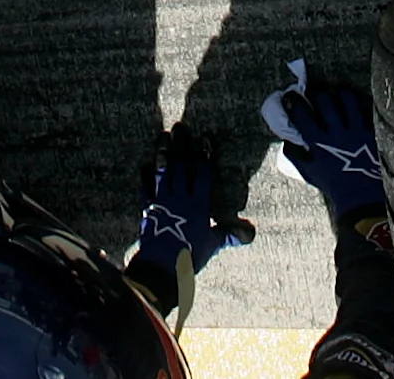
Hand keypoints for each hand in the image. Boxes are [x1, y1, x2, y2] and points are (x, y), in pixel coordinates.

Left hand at [130, 126, 251, 274]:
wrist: (161, 266)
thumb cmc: (189, 255)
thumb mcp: (212, 244)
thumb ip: (228, 234)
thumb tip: (250, 233)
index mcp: (198, 204)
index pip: (202, 173)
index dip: (204, 155)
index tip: (205, 138)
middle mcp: (179, 198)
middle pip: (181, 166)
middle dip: (182, 146)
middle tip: (181, 127)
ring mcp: (162, 201)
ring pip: (163, 172)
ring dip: (163, 153)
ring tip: (163, 136)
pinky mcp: (147, 209)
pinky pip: (145, 189)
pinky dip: (145, 178)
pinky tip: (144, 166)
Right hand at [268, 70, 389, 222]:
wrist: (360, 197)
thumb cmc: (332, 184)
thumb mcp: (308, 171)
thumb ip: (295, 155)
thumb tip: (286, 141)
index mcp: (317, 142)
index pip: (302, 115)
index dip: (294, 102)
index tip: (291, 96)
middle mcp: (336, 133)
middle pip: (325, 102)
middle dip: (318, 93)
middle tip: (316, 92)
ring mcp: (355, 132)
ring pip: (348, 101)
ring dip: (341, 93)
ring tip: (339, 92)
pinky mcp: (371, 134)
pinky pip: (366, 112)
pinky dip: (361, 105)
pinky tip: (357, 104)